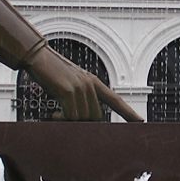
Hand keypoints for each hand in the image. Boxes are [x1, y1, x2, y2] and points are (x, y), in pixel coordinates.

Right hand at [27, 46, 142, 121]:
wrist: (38, 57)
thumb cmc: (52, 73)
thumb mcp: (71, 84)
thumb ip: (81, 98)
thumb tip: (84, 118)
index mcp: (94, 82)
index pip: (115, 100)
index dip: (128, 112)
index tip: (140, 122)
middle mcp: (90, 85)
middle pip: (95, 116)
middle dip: (83, 123)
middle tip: (65, 119)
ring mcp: (80, 87)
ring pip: (82, 118)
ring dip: (68, 120)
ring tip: (56, 114)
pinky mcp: (68, 91)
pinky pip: (70, 116)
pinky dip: (61, 119)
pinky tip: (53, 114)